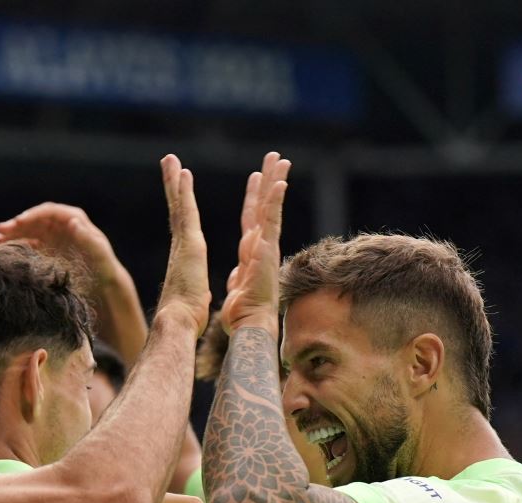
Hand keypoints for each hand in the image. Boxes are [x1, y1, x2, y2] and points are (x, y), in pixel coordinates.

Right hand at [0, 203, 123, 282]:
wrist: (103, 285)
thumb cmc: (104, 270)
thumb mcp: (100, 256)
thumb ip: (88, 239)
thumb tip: (73, 222)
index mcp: (75, 219)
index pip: (50, 211)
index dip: (33, 215)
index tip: (19, 221)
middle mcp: (61, 224)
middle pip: (36, 219)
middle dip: (17, 223)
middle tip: (0, 230)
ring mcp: (53, 236)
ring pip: (29, 230)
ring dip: (12, 233)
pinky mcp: (47, 248)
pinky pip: (28, 242)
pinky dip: (16, 245)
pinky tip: (3, 249)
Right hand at [156, 155, 210, 333]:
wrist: (177, 324)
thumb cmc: (185, 320)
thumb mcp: (193, 301)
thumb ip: (194, 293)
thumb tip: (196, 296)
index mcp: (184, 260)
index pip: (182, 227)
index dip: (180, 208)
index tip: (178, 191)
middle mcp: (179, 248)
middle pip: (176, 211)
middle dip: (173, 187)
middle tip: (169, 164)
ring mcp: (182, 245)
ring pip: (178, 206)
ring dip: (174, 182)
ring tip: (170, 160)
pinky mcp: (188, 244)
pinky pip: (185, 211)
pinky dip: (183, 191)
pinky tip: (182, 173)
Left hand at [219, 151, 291, 333]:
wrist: (249, 325)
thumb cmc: (243, 313)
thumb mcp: (239, 288)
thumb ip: (241, 276)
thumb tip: (241, 273)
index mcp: (252, 252)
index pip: (253, 218)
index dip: (256, 197)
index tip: (258, 176)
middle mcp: (262, 246)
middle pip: (267, 207)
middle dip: (272, 181)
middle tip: (276, 157)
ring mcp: (266, 248)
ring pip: (272, 210)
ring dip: (276, 185)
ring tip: (281, 162)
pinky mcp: (266, 252)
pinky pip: (271, 224)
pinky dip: (275, 204)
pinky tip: (280, 186)